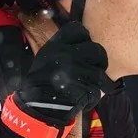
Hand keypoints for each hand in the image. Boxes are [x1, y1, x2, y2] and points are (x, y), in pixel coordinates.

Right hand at [1, 21, 108, 137]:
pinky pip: (98, 89)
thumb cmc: (40, 82)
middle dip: (97, 59)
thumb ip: (63, 46)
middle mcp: (68, 56)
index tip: (82, 46)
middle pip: (97, 49)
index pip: (78, 30)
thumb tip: (83, 40)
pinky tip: (82, 96)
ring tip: (85, 85)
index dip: (83, 38)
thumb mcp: (45, 56)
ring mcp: (78, 73)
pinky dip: (92, 95)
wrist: (38, 108)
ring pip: (99, 71)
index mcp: (56, 46)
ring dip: (95, 79)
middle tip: (90, 67)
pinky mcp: (86, 90)